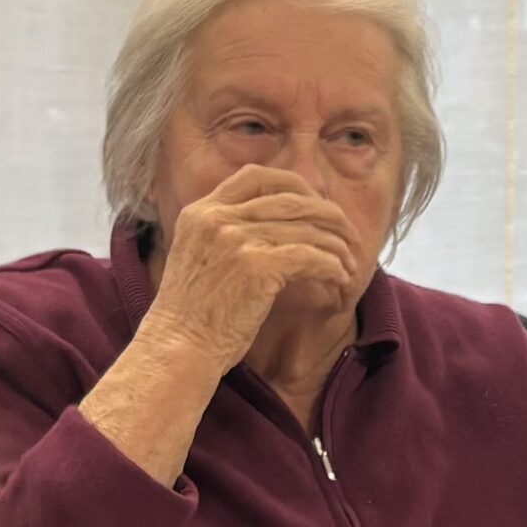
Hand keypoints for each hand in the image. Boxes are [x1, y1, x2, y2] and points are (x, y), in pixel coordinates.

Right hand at [146, 167, 363, 370]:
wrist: (176, 349)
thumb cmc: (189, 318)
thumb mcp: (196, 259)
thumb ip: (223, 235)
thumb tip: (274, 228)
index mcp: (200, 212)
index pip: (255, 176)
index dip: (293, 183)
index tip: (314, 202)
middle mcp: (217, 218)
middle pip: (290, 198)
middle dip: (327, 214)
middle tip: (347, 233)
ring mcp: (236, 239)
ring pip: (306, 228)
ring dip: (336, 245)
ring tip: (349, 263)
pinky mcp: (256, 266)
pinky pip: (310, 256)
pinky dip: (332, 265)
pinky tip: (341, 277)